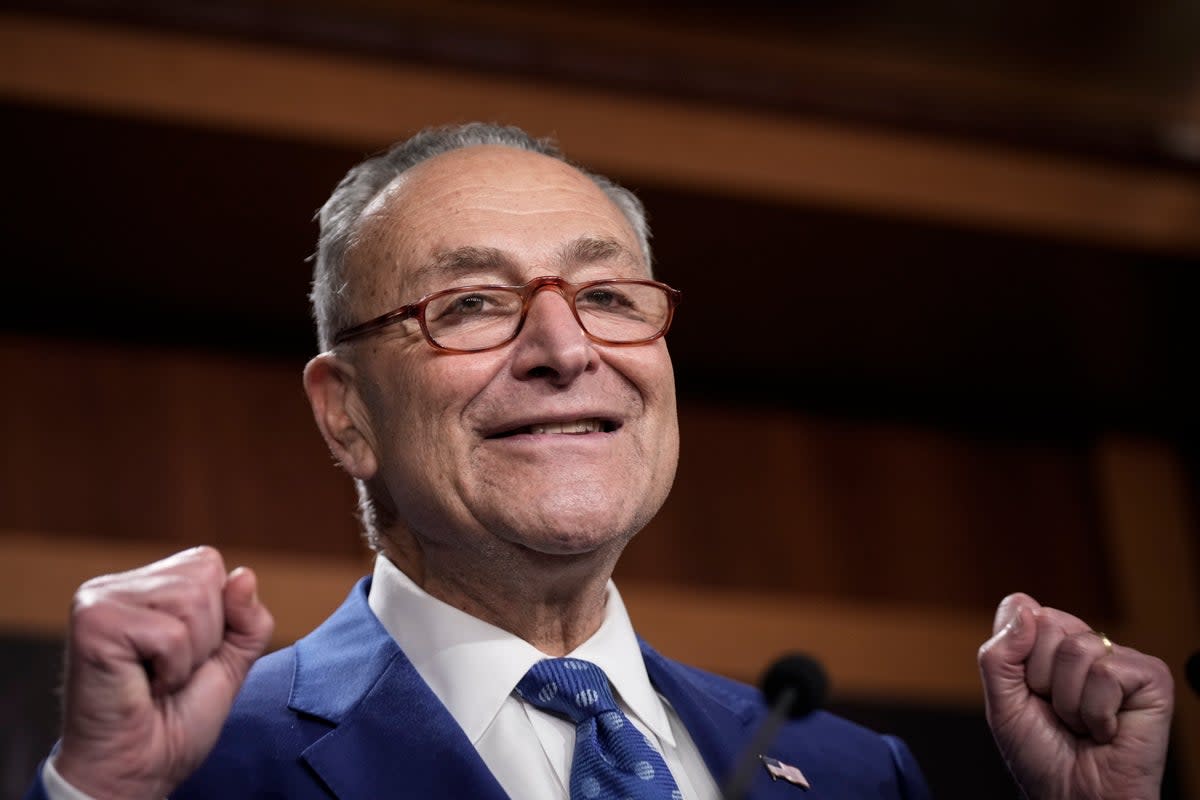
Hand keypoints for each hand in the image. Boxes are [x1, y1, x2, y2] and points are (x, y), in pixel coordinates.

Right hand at [54, 547, 273, 799]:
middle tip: (169, 673)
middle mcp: (118, 585)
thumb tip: (245, 575)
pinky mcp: (93, 623)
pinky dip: (172, 670)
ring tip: (156, 680)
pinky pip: (172, 634)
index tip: (187, 657)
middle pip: (204, 578)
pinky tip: (143, 686)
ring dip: (189, 656)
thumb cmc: (176, 720)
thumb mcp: (231, 661)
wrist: (136, 771)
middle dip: (206, 637)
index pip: (209, 564)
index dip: (219, 617)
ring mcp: (99, 600)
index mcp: (146, 585)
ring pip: (191, 602)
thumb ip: (247, 618)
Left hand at [978, 593, 1173, 799]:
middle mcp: (1086, 645)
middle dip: (1041, 678)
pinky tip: (1107, 731)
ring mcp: (1120, 659)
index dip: (1016, 656)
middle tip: (1058, 713)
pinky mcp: (1151, 678)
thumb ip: (998, 653)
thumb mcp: (1002, 701)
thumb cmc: (1042, 756)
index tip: (1029, 692)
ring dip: (1070, 701)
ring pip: (1078, 649)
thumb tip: (1024, 607)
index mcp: (1050, 645)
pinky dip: (1097, 712)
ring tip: (1082, 724)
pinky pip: (1107, 673)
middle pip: (1049, 622)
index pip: (1023, 610)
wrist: (1075, 799)